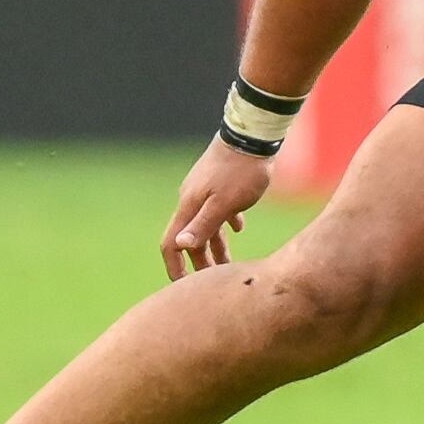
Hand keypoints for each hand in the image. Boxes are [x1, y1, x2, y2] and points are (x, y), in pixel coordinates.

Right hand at [164, 137, 271, 278]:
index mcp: (189, 207)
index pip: (171, 243)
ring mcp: (206, 191)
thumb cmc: (241, 171)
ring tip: (229, 264)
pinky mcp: (221, 183)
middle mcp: (192, 200)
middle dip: (199, 261)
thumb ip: (203, 225)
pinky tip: (239, 228)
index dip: (175, 266)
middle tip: (213, 282)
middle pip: (190, 238)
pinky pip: (219, 209)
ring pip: (206, 225)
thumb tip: (180, 246)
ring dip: (215, 245)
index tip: (182, 287)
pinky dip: (226, 223)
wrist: (252, 136)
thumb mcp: (225, 203)